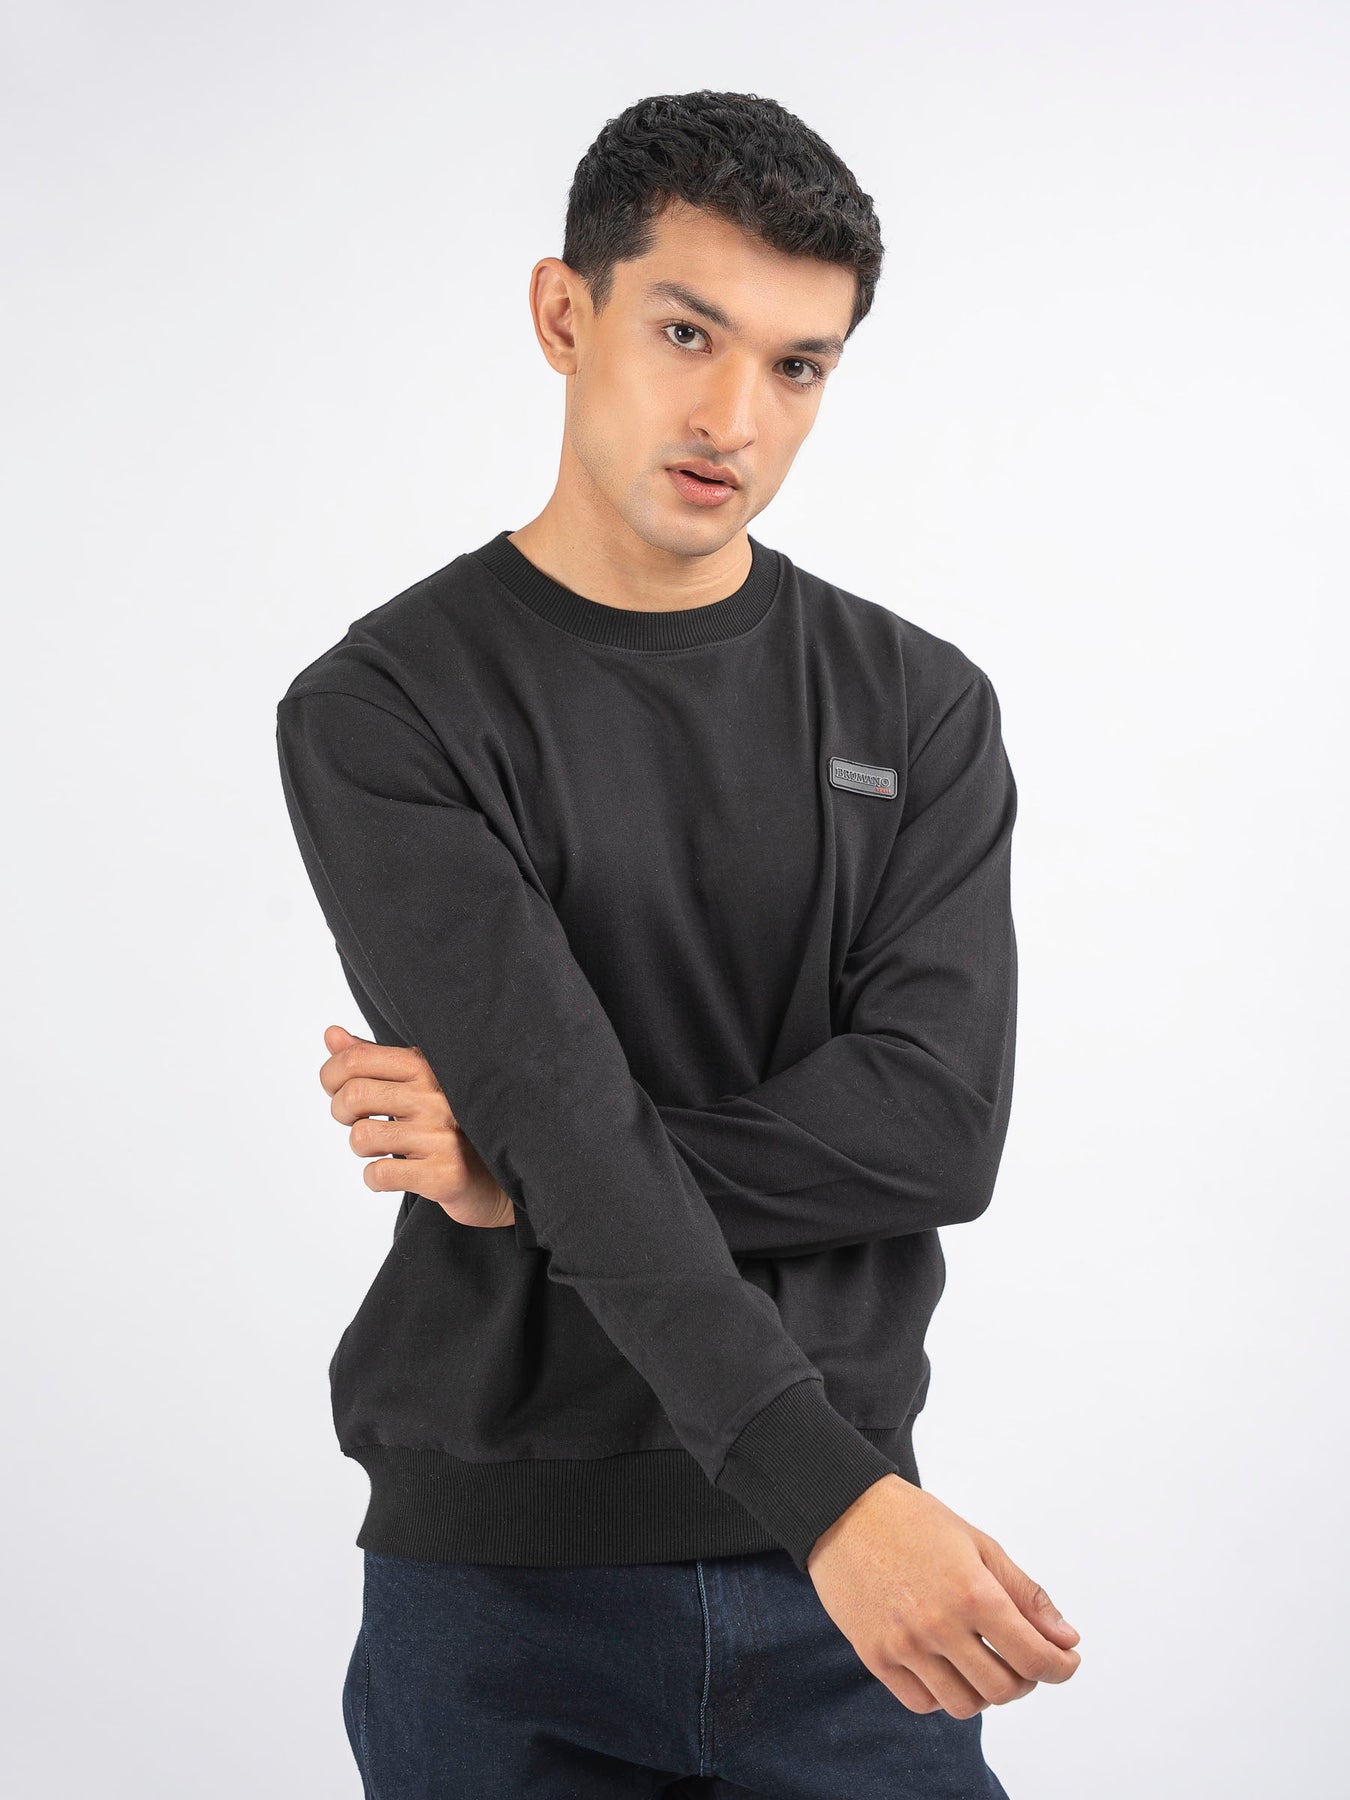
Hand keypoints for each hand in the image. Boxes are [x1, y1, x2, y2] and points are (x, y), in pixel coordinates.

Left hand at [318, 1025, 516, 1227]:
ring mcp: (442, 1136)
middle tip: (357, 1122)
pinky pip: (379, 1175)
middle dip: (341, 1112)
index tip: (336, 1090)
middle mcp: (436, 1096)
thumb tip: (331, 1034)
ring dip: (361, 1148)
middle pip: (353, 1095)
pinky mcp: (445, 1175)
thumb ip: (371, 1059)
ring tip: (383, 1148)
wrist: (496, 1178)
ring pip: (362, 1137)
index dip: (331, 1075)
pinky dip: (375, 1179)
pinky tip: (395, 1174)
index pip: (356, 1058)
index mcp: (426, 1066)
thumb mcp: (412, 1084)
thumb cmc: (445, 1125)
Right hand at [806, 1473, 1080, 1717]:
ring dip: (985, 1692)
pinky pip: (922, 1702)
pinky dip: (944, 1695)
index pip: (1033, 1657)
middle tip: (1021, 1658)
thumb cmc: (914, 1522)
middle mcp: (939, 1625)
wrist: (843, 1512)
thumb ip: (1025, 1594)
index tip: (1065, 1663)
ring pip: (965, 1705)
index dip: (1060, 1668)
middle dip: (1025, 1679)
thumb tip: (1066, 1639)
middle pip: (1004, 1689)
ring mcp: (904, 1645)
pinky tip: (946, 1667)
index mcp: (972, 1592)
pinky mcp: (875, 1656)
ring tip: (982, 1662)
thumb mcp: (979, 1545)